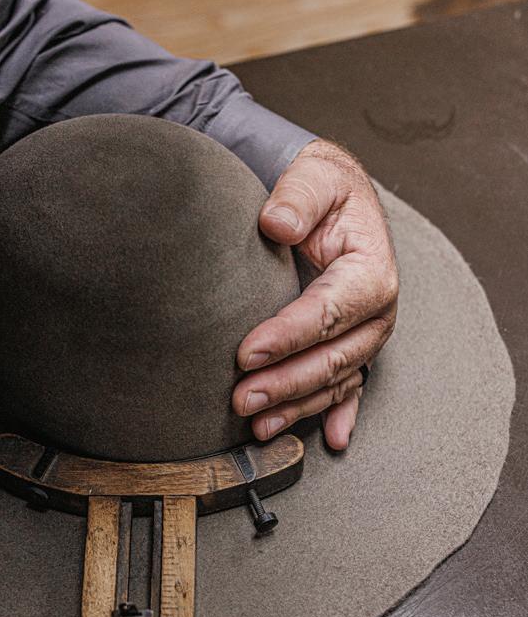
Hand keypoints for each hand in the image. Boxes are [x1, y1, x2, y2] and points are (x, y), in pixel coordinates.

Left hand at [232, 139, 397, 449]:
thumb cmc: (321, 187)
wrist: (327, 198)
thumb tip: (277, 223)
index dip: (288, 336)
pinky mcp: (350, 348)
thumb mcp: (314, 176)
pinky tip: (332, 440)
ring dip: (298, 407)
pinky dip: (337, 415)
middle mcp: (376, 311)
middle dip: (286, 383)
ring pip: (334, 381)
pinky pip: (347, 389)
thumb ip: (297, 196)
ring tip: (257, 425)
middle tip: (241, 398)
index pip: (328, 312)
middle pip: (333, 358)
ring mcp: (365, 336)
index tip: (246, 352)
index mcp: (371, 272)